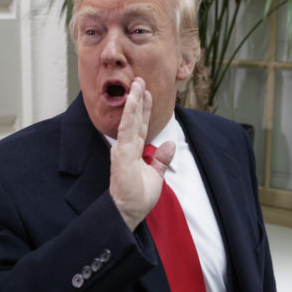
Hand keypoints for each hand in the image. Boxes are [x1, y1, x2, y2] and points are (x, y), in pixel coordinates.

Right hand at [109, 77, 174, 230]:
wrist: (128, 212)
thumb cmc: (138, 197)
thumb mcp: (155, 175)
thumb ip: (160, 159)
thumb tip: (170, 144)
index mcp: (133, 151)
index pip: (139, 125)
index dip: (144, 109)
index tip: (147, 93)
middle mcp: (126, 147)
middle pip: (134, 118)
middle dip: (138, 99)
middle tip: (140, 80)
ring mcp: (123, 149)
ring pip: (129, 119)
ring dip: (133, 101)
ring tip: (137, 84)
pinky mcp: (122, 154)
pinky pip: (126, 130)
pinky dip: (129, 114)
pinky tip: (132, 101)